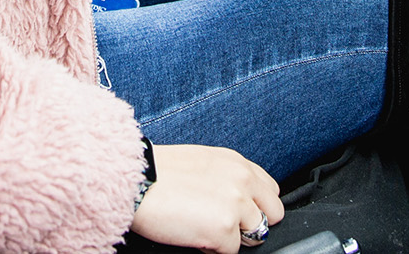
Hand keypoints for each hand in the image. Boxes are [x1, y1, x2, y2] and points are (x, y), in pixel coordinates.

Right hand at [130, 144, 283, 252]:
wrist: (136, 180)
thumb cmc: (158, 172)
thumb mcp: (202, 163)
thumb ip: (227, 177)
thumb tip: (239, 199)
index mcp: (237, 163)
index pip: (270, 190)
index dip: (255, 205)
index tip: (237, 212)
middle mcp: (243, 181)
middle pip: (273, 214)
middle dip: (251, 223)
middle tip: (222, 223)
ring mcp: (236, 205)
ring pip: (255, 234)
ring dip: (231, 236)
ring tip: (202, 226)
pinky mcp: (225, 229)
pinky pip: (231, 251)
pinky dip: (212, 248)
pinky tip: (192, 233)